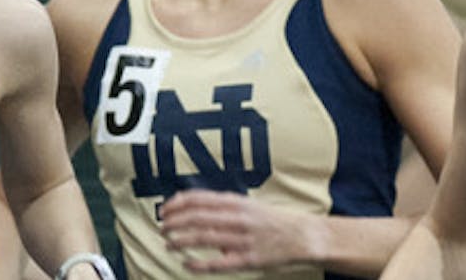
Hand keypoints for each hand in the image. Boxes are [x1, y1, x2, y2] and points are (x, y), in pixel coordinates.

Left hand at [159, 189, 316, 272]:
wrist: (303, 236)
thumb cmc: (272, 221)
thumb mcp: (248, 205)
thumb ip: (223, 207)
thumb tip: (193, 209)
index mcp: (237, 203)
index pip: (200, 199)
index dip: (178, 204)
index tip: (165, 209)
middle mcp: (238, 218)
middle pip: (197, 218)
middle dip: (175, 222)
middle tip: (162, 228)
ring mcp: (243, 240)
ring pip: (203, 238)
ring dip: (181, 241)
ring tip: (168, 244)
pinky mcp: (248, 260)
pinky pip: (218, 264)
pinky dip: (199, 264)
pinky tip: (186, 264)